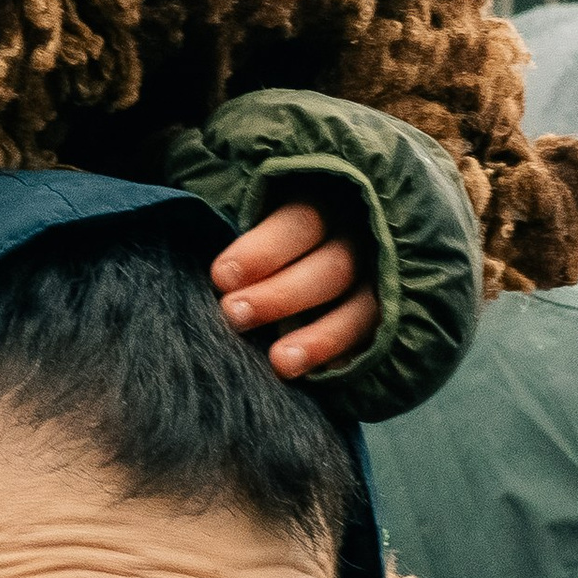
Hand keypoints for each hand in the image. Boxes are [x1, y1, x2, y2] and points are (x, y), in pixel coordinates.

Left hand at [213, 200, 378, 379]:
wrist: (315, 250)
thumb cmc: (262, 233)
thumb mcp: (251, 206)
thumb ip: (228, 207)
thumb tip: (194, 234)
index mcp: (325, 201)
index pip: (301, 221)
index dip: (264, 249)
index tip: (221, 276)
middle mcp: (359, 239)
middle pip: (332, 266)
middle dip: (282, 295)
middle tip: (233, 315)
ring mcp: (378, 282)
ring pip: (361, 308)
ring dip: (321, 337)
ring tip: (280, 363)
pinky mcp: (383, 321)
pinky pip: (374, 342)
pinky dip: (348, 358)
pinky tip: (317, 376)